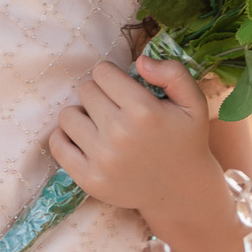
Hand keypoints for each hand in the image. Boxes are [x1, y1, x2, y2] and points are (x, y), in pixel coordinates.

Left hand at [49, 54, 211, 218]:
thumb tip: (139, 61)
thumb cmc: (186, 139)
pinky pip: (58, 144)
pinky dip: (65, 137)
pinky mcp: (90, 180)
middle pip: (85, 90)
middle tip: (115, 109)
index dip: (112, 77)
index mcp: (144, 111)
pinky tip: (85, 138)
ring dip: (82, 115)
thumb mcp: (194, 102)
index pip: (102, 72)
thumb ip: (173, 73)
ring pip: (68, 115)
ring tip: (100, 124)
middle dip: (99, 94)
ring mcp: (103, 160)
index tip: (122, 89)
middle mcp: (121, 134)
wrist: (182, 190)